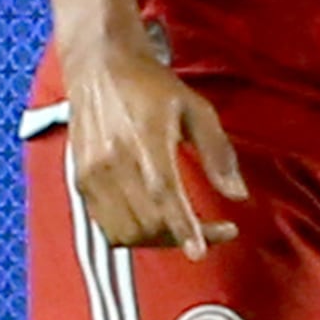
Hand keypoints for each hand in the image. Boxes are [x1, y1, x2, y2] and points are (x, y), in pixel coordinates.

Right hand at [67, 28, 248, 254]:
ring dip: (158, 241)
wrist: (100, 67)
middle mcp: (111, 162)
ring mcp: (91, 175)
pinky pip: (106, 226)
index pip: (163, 195)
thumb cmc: (151, 86)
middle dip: (182, 237)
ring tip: (184, 230)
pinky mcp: (80, 182)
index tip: (200, 251)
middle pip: (146, 222)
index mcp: (144, 140)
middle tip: (215, 233)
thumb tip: (238, 195)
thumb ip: (218, 153)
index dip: (182, 228)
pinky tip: (154, 224)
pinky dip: (132, 235)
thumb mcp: (196, 109)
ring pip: (125, 232)